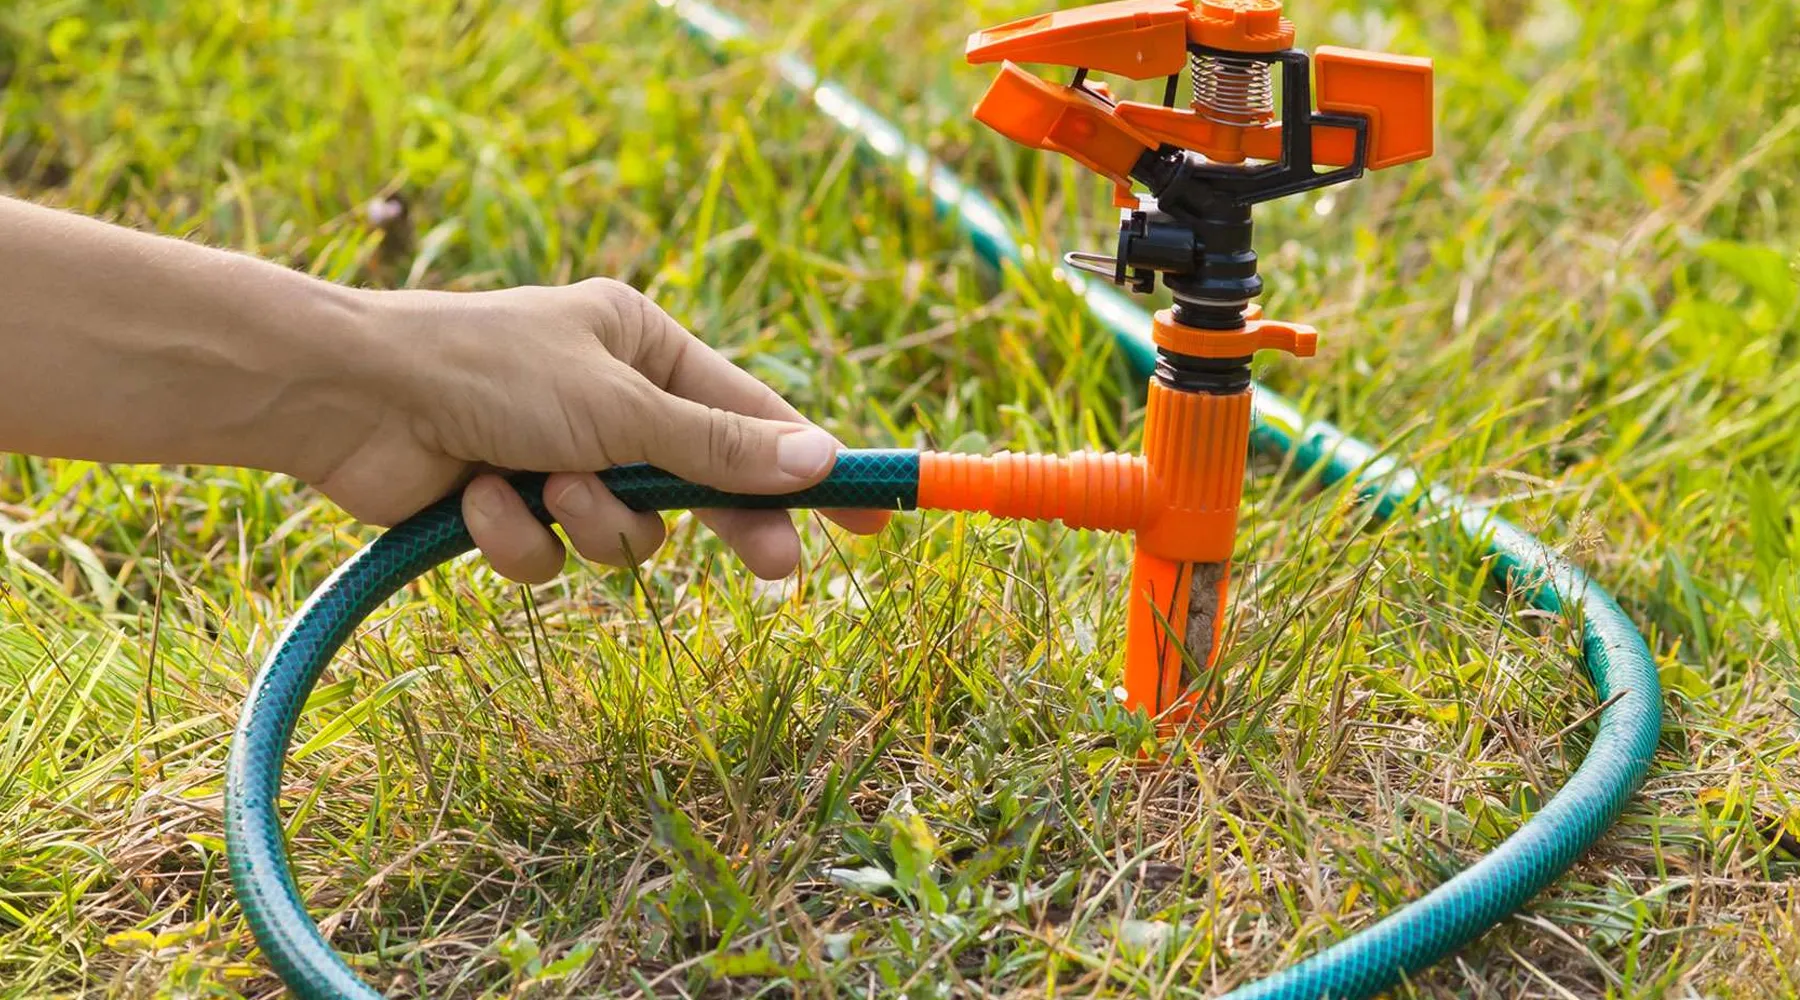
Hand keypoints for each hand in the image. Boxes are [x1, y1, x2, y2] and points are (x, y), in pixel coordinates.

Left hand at [307, 278, 887, 582]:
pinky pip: (549, 555)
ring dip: (588, 522)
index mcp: (642, 345)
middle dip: (720, 523)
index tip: (873, 517)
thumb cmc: (486, 372)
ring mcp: (557, 455)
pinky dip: (517, 537)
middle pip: (700, 484)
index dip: (813, 470)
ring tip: (545, 490)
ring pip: (625, 531)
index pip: (754, 417)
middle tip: (775, 571)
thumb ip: (720, 446)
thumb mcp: (621, 407)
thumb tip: (819, 459)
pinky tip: (476, 499)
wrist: (346, 399)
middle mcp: (607, 398)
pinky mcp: (508, 507)